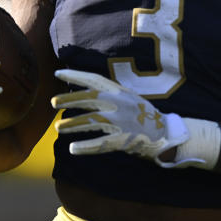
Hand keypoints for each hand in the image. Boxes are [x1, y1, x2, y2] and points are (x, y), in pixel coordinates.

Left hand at [51, 69, 220, 167]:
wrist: (167, 134)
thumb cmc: (144, 115)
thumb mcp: (129, 98)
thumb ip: (110, 94)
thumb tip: (84, 91)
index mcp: (120, 92)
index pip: (94, 79)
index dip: (75, 75)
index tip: (58, 72)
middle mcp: (120, 104)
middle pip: (89, 99)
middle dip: (69, 100)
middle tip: (53, 102)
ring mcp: (122, 122)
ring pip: (91, 121)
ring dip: (73, 124)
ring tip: (59, 127)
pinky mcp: (124, 139)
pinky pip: (101, 143)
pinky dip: (86, 147)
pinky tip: (73, 149)